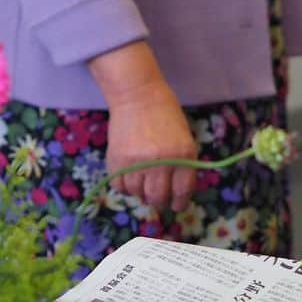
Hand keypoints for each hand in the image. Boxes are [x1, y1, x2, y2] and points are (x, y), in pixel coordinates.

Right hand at [89, 41, 196, 211]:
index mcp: (183, 155)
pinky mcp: (117, 160)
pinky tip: (129, 175)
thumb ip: (183, 165)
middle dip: (159, 201)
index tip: (176, 205)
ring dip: (140, 192)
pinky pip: (119, 186)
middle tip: (158, 197)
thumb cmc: (165, 115)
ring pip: (137, 193)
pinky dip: (124, 186)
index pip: (182, 191)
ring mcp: (136, 162)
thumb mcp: (184, 138)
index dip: (179, 202)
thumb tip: (175, 193)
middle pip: (158, 197)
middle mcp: (160, 162)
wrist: (137, 95)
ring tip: (142, 180)